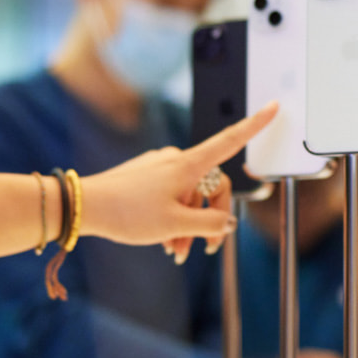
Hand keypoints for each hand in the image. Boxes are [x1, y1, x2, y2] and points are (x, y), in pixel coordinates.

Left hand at [83, 102, 276, 260]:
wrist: (83, 206)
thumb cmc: (127, 213)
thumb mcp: (176, 225)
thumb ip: (209, 224)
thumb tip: (227, 222)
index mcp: (188, 165)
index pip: (230, 140)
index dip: (255, 124)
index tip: (274, 106)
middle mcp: (176, 161)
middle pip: (211, 187)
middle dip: (209, 220)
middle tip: (201, 249)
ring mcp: (159, 167)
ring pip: (189, 197)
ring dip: (188, 225)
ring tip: (174, 251)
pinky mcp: (146, 176)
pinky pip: (170, 196)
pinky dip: (172, 218)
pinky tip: (162, 240)